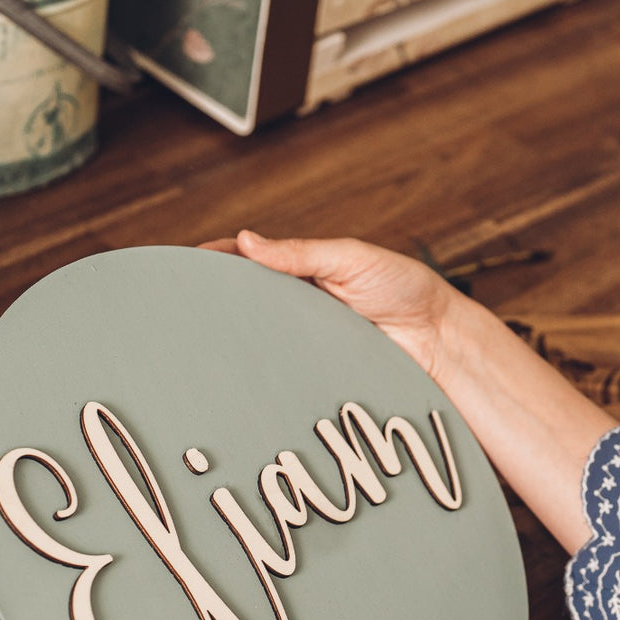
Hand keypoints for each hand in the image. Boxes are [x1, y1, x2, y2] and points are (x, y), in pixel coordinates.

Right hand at [200, 232, 463, 380]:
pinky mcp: (317, 373)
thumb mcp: (351, 258)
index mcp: (303, 272)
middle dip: (212, 307)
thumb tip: (247, 240)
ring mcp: (306, 341)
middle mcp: (299, 307)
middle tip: (178, 310)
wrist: (440, 339)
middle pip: (245, 305)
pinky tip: (241, 378)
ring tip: (199, 346)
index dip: (216, 264)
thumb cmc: (405, 289)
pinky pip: (283, 374)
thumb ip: (300, 252)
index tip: (182, 266)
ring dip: (233, 346)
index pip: (248, 263)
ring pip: (258, 343)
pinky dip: (262, 376)